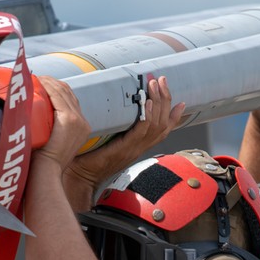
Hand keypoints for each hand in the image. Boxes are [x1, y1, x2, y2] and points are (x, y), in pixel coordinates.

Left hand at [34, 76, 91, 170]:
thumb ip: (49, 131)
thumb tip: (35, 121)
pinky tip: (38, 83)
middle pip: (68, 93)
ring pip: (63, 92)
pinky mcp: (69, 120)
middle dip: (52, 83)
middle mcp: (82, 123)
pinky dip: (47, 87)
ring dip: (48, 83)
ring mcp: (77, 121)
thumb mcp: (51, 144)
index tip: (42, 84)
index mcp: (81, 128)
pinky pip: (58, 96)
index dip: (57, 89)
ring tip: (35, 79)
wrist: (45, 174)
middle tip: (37, 79)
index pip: (70, 100)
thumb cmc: (42, 163)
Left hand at [66, 76, 183, 197]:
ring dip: (158, 102)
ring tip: (154, 85)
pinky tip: (147, 102)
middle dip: (165, 100)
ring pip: (156, 125)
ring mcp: (133, 149)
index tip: (181, 101)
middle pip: (163, 124)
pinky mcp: (124, 149)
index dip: (174, 117)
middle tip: (162, 81)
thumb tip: (110, 107)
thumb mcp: (105, 141)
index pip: (163, 131)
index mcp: (138, 147)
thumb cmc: (86, 159)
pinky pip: (141, 131)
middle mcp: (139, 148)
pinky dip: (147, 116)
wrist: (79, 179)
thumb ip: (113, 128)